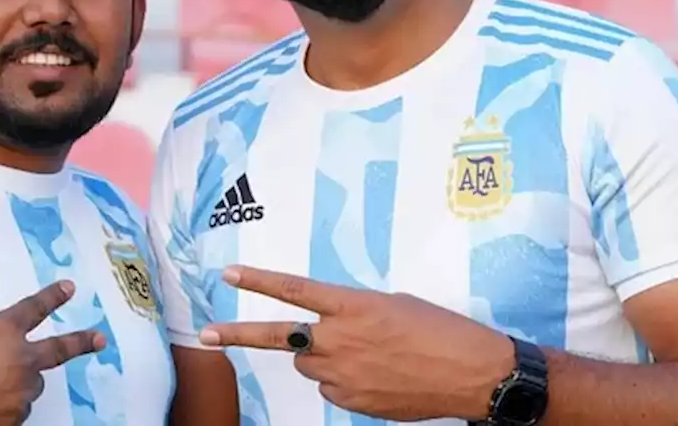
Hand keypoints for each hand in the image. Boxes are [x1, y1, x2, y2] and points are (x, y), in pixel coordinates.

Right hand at [0, 280, 104, 424]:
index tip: (69, 288)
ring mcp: (20, 395)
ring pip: (29, 389)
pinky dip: (1, 411)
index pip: (34, 308)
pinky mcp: (12, 422)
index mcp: (4, 331)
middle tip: (98, 339)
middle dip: (77, 343)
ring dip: (15, 387)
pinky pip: (14, 414)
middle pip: (54, 352)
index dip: (53, 297)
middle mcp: (20, 361)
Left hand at [198, 266, 514, 421]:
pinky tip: (379, 376)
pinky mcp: (352, 403)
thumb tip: (328, 331)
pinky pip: (332, 389)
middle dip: (241, 334)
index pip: (294, 290)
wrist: (472, 374)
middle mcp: (341, 340)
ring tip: (364, 354)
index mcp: (353, 306)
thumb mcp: (393, 304)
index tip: (229, 274)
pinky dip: (344, 381)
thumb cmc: (440, 329)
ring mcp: (344, 375)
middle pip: (281, 337)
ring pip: (309, 364)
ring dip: (321, 357)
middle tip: (205, 334)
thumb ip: (352, 314)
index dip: (259, 281)